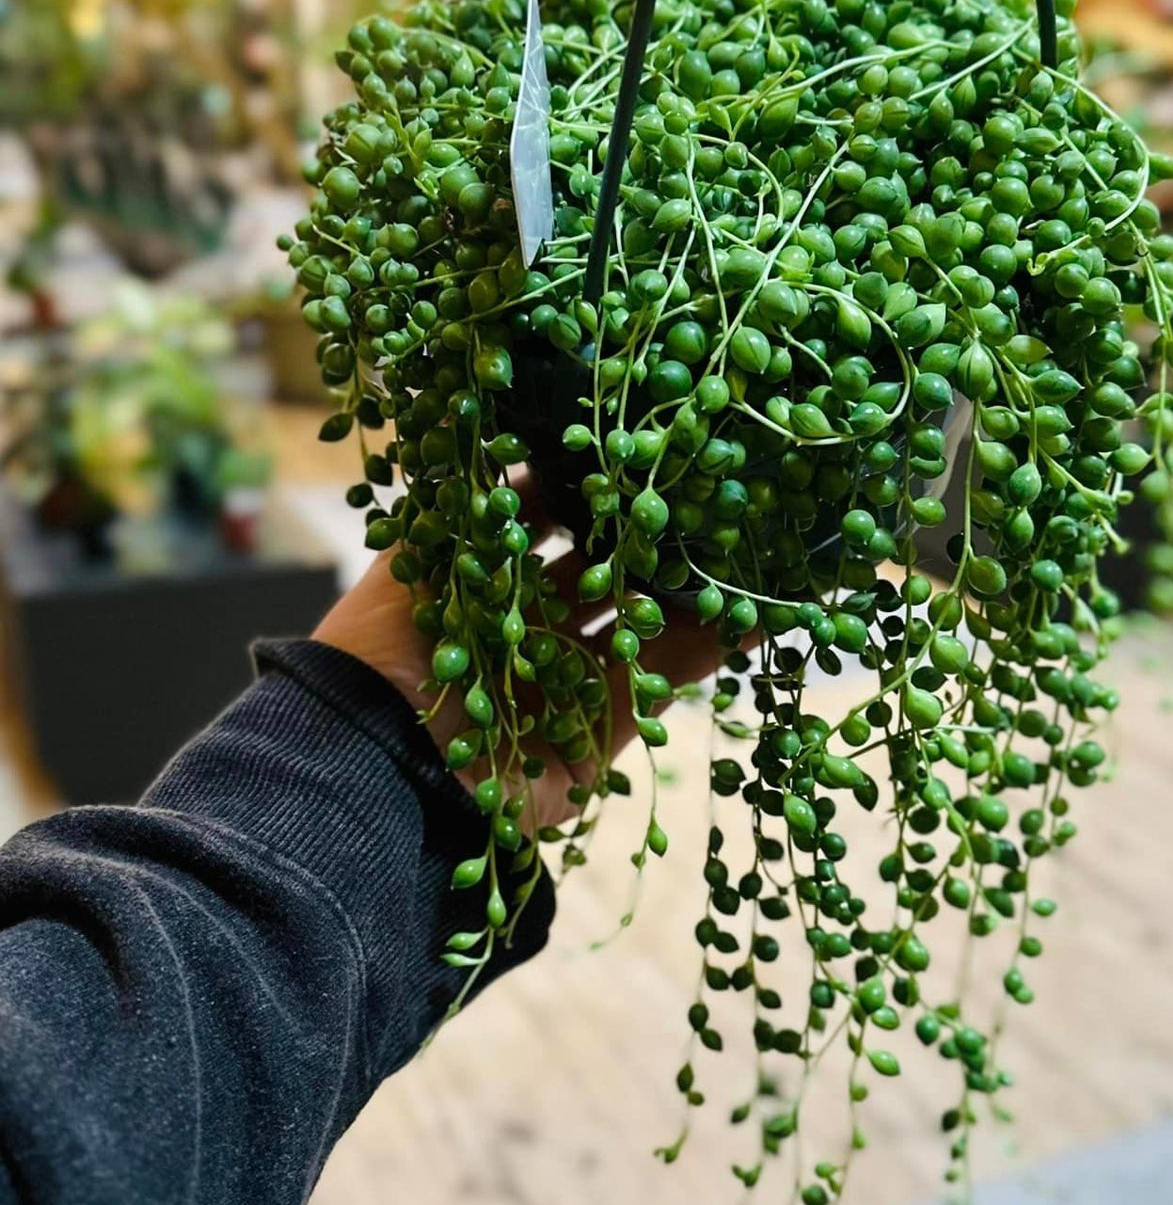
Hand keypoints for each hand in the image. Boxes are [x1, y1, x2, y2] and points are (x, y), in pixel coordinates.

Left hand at [313, 480, 723, 832]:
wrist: (386, 765)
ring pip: (640, 624)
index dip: (588, 490)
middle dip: (647, 538)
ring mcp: (564, 682)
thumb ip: (477, 503)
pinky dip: (708, 650)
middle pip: (600, 573)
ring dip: (690, 590)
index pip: (544, 522)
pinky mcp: (596, 735)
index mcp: (479, 581)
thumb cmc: (394, 646)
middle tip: (704, 494)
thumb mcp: (423, 555)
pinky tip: (755, 611)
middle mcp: (524, 629)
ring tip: (747, 545)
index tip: (634, 450)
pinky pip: (658, 683)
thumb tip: (526, 439)